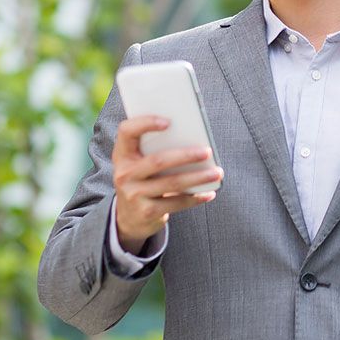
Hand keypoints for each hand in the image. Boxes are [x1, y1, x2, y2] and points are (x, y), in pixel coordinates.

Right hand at [112, 115, 222, 253]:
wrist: (128, 217)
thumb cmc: (142, 180)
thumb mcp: (139, 163)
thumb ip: (155, 150)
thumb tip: (193, 140)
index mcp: (123, 155)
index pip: (126, 132)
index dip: (145, 123)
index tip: (168, 122)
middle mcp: (124, 174)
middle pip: (158, 160)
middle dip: (186, 155)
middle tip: (207, 152)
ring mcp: (134, 194)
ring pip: (172, 183)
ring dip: (198, 177)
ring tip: (217, 173)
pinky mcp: (147, 212)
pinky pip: (177, 203)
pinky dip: (196, 197)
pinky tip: (209, 193)